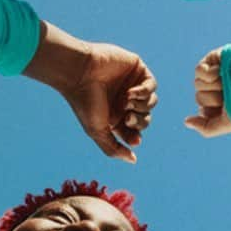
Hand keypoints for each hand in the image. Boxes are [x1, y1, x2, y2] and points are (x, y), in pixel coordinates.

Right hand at [63, 42, 157, 162]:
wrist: (79, 73)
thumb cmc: (85, 101)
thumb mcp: (98, 131)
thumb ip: (113, 148)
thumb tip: (133, 160)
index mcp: (115, 116)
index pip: (135, 132)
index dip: (136, 137)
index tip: (134, 140)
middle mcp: (124, 102)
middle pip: (145, 119)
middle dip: (140, 122)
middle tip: (128, 117)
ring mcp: (131, 85)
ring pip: (151, 103)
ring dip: (142, 106)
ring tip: (126, 101)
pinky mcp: (137, 69)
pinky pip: (151, 85)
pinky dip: (144, 91)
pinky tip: (131, 92)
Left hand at [184, 49, 230, 137]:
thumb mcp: (228, 123)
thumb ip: (206, 128)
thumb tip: (186, 122)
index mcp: (223, 103)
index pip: (203, 109)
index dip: (212, 110)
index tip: (225, 107)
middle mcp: (218, 88)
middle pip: (199, 97)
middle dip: (214, 98)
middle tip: (230, 93)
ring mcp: (215, 73)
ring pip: (197, 84)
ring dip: (213, 86)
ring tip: (230, 81)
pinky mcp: (214, 59)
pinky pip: (198, 71)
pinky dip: (209, 74)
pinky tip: (222, 72)